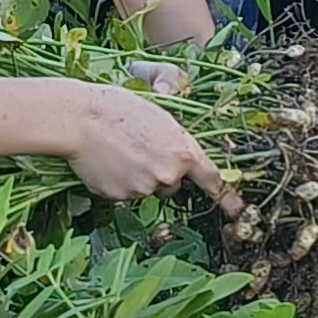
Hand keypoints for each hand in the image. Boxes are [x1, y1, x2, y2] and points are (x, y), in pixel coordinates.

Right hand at [74, 79, 226, 209]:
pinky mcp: (117, 196)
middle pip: (173, 183)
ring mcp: (141, 189)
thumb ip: (177, 133)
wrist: (78, 118)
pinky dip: (117, 180)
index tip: (239, 211)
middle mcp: (167, 175)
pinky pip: (123, 191)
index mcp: (183, 152)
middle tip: (141, 146)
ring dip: (138, 174)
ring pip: (146, 187)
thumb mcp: (160, 107)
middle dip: (162, 171)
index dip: (226, 196)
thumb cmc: (120, 106)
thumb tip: (181, 144)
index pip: (212, 179)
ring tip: (119, 148)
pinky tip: (106, 160)